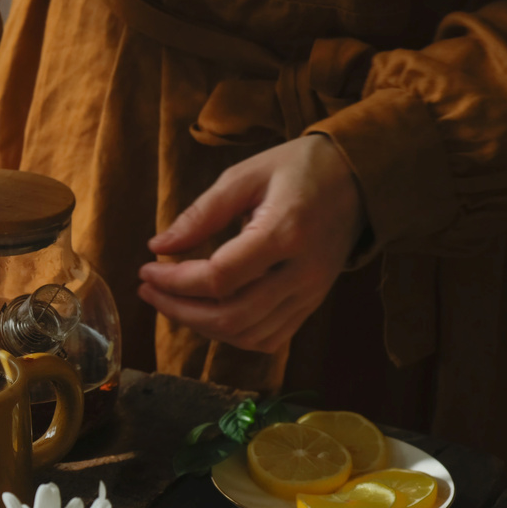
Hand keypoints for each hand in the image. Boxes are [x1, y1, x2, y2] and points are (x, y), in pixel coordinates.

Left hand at [138, 135, 366, 353]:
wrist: (361, 178)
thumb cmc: (300, 168)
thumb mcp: (246, 175)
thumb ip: (201, 213)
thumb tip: (158, 247)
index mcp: (285, 232)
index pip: (220, 278)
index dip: (174, 282)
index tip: (146, 270)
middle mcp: (302, 272)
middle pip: (231, 316)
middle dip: (179, 310)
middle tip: (149, 292)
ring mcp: (311, 294)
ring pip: (246, 334)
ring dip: (200, 326)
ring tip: (171, 302)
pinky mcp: (312, 305)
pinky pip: (267, 339)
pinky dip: (230, 335)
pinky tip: (206, 314)